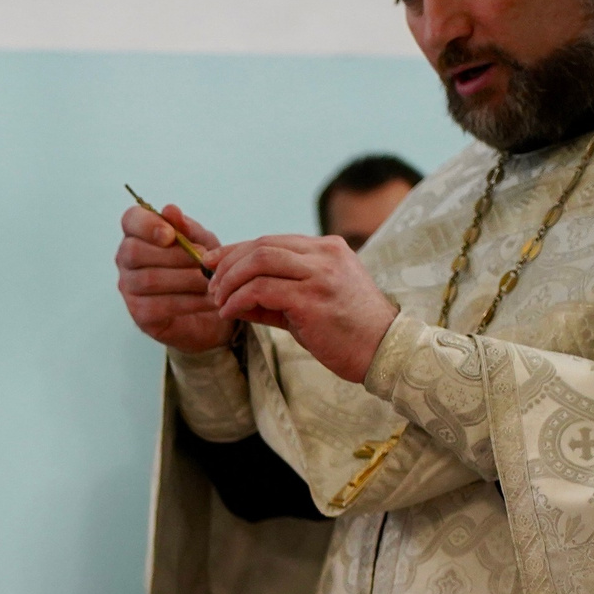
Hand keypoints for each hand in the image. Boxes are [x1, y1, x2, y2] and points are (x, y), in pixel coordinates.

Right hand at [117, 203, 233, 354]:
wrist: (211, 306)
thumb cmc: (199, 268)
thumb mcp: (202, 242)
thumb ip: (187, 228)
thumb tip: (170, 210)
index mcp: (139, 234)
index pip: (131, 220)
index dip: (147, 225)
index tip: (171, 235)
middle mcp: (126, 260)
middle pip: (135, 251)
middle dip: (174, 255)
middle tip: (204, 259)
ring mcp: (129, 288)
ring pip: (150, 280)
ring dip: (186, 279)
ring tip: (211, 280)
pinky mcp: (140, 314)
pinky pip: (160, 305)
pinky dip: (190, 302)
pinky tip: (210, 300)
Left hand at [207, 234, 399, 383]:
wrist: (383, 351)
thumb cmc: (348, 332)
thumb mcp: (312, 304)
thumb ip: (276, 296)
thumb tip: (234, 297)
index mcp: (327, 249)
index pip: (271, 241)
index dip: (236, 250)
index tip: (213, 264)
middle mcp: (324, 254)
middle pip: (261, 246)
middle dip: (228, 263)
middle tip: (210, 285)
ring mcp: (319, 274)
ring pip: (259, 261)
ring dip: (230, 281)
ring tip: (217, 300)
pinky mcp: (311, 299)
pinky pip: (261, 289)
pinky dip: (238, 299)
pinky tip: (229, 312)